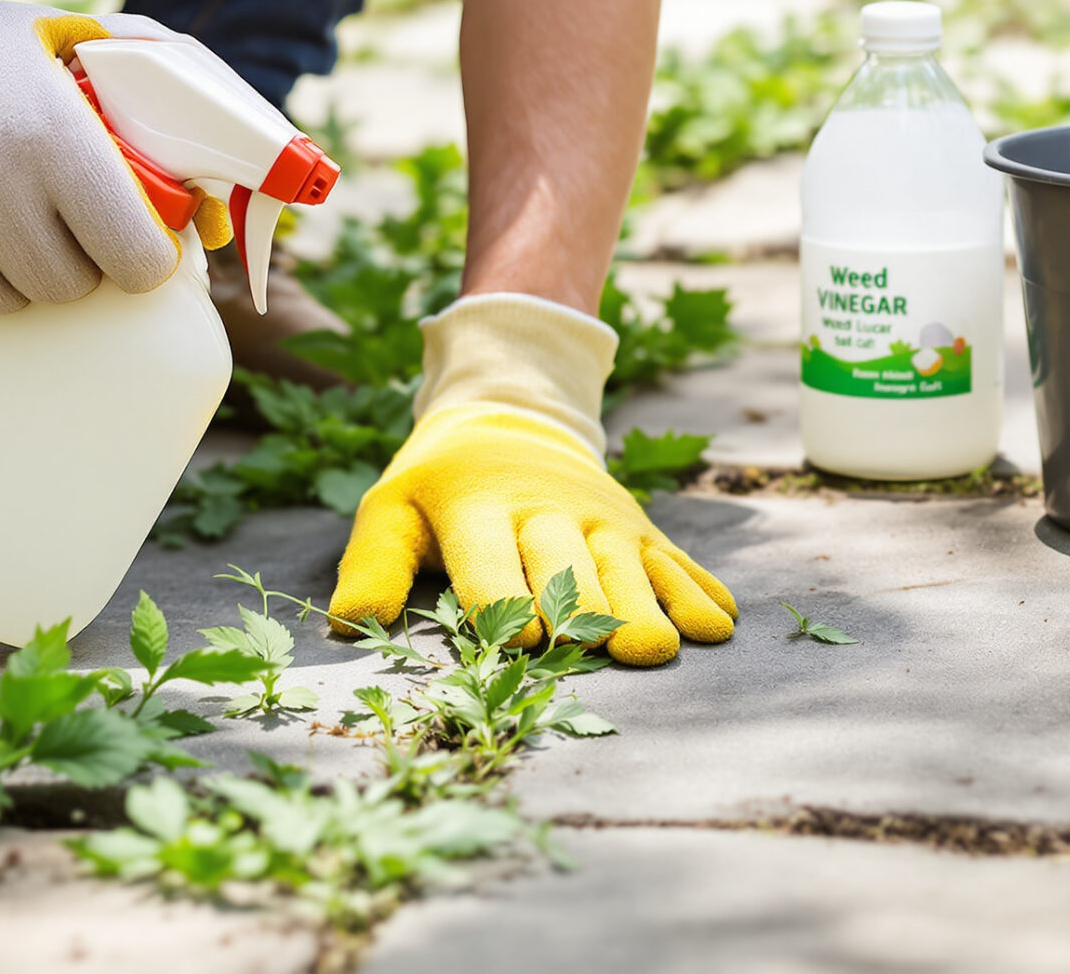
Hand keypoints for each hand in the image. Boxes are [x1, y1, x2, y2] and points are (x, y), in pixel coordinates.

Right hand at [0, 0, 190, 312]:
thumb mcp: (71, 36)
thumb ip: (158, 76)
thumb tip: (227, 181)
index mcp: (55, 137)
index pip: (135, 261)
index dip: (145, 256)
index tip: (138, 237)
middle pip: (77, 287)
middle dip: (86, 259)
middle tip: (70, 214)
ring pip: (21, 301)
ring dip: (31, 272)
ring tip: (15, 213)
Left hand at [325, 294, 735, 665]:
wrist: (509, 416)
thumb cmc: (440, 487)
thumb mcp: (393, 511)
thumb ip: (373, 566)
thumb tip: (350, 625)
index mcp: (477, 507)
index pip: (488, 556)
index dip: (503, 598)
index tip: (519, 641)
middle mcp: (544, 511)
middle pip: (568, 564)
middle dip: (588, 609)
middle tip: (613, 654)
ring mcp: (599, 517)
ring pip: (625, 564)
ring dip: (647, 606)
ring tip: (660, 650)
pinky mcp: (637, 527)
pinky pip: (673, 558)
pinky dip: (696, 589)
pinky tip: (719, 622)